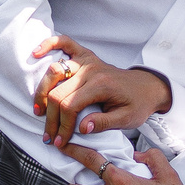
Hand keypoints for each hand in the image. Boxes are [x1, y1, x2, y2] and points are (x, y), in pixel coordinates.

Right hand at [32, 34, 171, 148]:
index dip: (62, 126)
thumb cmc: (138, 104)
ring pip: (54, 71)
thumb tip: (82, 129)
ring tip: (39, 111)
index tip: (59, 141)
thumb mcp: (127, 119)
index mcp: (101, 85)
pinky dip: (49, 44)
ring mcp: (87, 61)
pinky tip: (36, 54)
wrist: (148, 87)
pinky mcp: (86, 56)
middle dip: (50, 118)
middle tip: (48, 136)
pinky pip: (65, 43)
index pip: (70, 105)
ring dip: (42, 91)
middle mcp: (91, 70)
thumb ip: (104, 123)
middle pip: (58, 92)